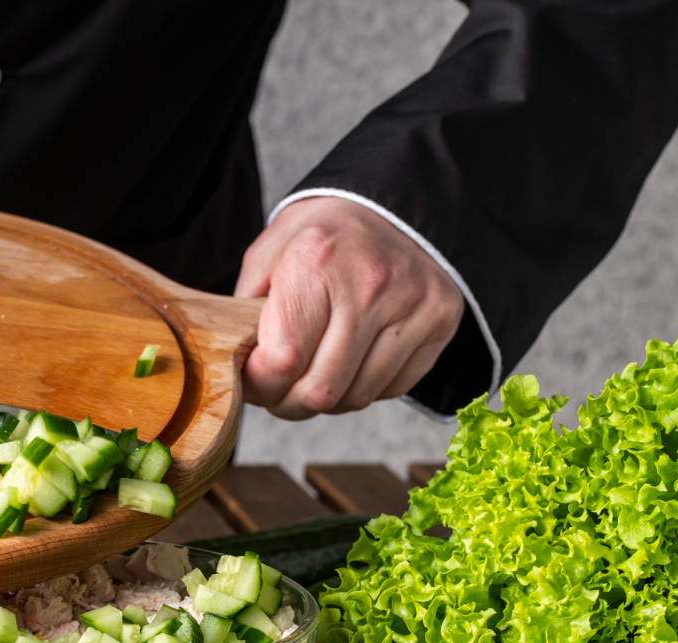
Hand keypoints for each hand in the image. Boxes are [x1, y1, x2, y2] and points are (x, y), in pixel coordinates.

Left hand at [236, 196, 463, 419]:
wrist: (393, 203)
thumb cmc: (324, 234)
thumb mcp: (270, 253)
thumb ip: (246, 310)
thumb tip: (238, 367)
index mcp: (316, 263)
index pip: (282, 360)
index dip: (260, 386)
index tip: (253, 383)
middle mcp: (369, 286)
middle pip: (321, 389)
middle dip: (289, 404)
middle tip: (279, 393)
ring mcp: (412, 305)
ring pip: (357, 397)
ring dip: (328, 400)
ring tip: (314, 377)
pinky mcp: (440, 322)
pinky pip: (393, 388)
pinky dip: (365, 387)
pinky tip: (352, 363)